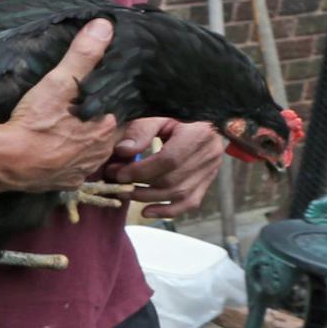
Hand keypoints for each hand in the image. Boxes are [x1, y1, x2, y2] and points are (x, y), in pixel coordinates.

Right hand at [0, 19, 122, 192]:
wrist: (6, 162)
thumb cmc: (36, 122)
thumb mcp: (59, 82)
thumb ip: (83, 55)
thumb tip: (105, 25)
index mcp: (107, 128)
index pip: (123, 111)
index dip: (115, 101)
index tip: (105, 92)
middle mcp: (101, 152)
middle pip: (111, 133)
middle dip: (102, 122)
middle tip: (88, 108)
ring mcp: (83, 171)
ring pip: (95, 153)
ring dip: (88, 142)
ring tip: (74, 128)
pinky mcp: (65, 183)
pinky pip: (75, 170)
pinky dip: (70, 161)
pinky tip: (59, 151)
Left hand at [104, 118, 224, 219]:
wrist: (202, 120)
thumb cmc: (175, 115)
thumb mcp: (158, 115)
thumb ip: (140, 131)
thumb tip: (122, 151)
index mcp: (198, 134)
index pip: (169, 160)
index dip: (141, 170)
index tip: (118, 173)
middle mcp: (209, 154)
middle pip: (172, 180)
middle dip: (140, 185)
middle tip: (115, 183)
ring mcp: (211, 171)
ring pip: (179, 194)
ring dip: (148, 198)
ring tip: (125, 193)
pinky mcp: (207, 182)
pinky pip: (190, 203)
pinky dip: (167, 211)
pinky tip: (147, 211)